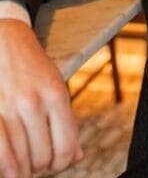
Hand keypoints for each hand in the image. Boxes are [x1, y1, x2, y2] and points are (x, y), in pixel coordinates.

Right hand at [0, 20, 81, 177]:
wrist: (6, 45)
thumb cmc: (34, 71)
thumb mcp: (57, 88)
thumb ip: (66, 122)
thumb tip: (77, 156)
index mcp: (57, 96)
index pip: (65, 147)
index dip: (61, 163)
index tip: (56, 165)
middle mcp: (35, 103)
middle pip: (42, 157)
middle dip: (40, 167)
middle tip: (36, 164)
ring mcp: (11, 108)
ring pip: (21, 159)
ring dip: (22, 169)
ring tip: (22, 165)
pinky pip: (1, 150)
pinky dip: (7, 166)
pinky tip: (10, 170)